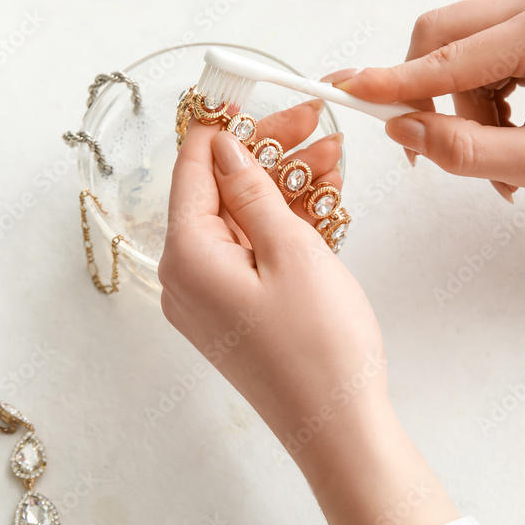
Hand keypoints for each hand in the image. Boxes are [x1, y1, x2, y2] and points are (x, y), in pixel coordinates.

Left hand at [159, 102, 458, 524]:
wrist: (339, 429)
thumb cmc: (320, 345)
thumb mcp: (291, 251)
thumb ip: (252, 191)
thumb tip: (222, 146)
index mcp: (188, 255)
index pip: (194, 168)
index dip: (228, 126)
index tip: (260, 96)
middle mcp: (186, 276)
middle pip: (220, 191)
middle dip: (268, 154)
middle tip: (316, 124)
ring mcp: (209, 297)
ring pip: (242, 220)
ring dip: (285, 186)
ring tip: (333, 157)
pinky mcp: (234, 313)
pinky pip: (252, 252)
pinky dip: (283, 225)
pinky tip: (323, 200)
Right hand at [326, 0, 524, 227]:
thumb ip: (460, 149)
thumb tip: (401, 130)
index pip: (446, 56)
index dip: (392, 83)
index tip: (344, 92)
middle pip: (441, 38)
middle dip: (431, 100)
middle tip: (435, 152)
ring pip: (454, 53)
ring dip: (461, 110)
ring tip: (499, 158)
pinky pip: (477, 56)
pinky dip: (478, 102)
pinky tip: (507, 133)